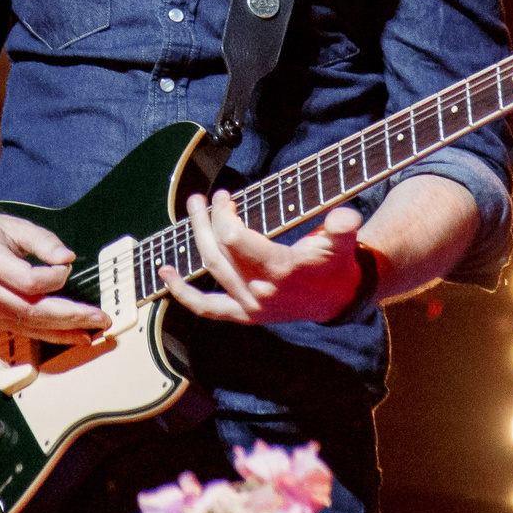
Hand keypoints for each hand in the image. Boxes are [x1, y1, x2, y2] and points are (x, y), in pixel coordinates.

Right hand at [0, 212, 110, 338]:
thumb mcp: (11, 225)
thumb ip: (42, 240)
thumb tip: (68, 257)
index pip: (27, 281)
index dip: (53, 277)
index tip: (66, 265)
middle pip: (32, 310)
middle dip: (70, 316)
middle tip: (100, 317)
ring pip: (29, 326)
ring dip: (65, 331)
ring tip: (94, 331)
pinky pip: (23, 331)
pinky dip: (50, 335)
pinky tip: (73, 336)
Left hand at [160, 193, 363, 325]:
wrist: (338, 299)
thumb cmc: (335, 264)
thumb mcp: (343, 242)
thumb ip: (343, 227)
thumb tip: (346, 216)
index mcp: (280, 269)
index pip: (236, 240)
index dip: (224, 216)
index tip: (225, 197)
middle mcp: (260, 290)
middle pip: (219, 251)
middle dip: (207, 221)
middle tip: (201, 198)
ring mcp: (249, 305)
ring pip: (212, 269)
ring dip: (196, 239)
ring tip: (191, 212)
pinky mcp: (243, 314)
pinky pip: (207, 308)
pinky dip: (183, 294)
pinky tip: (166, 275)